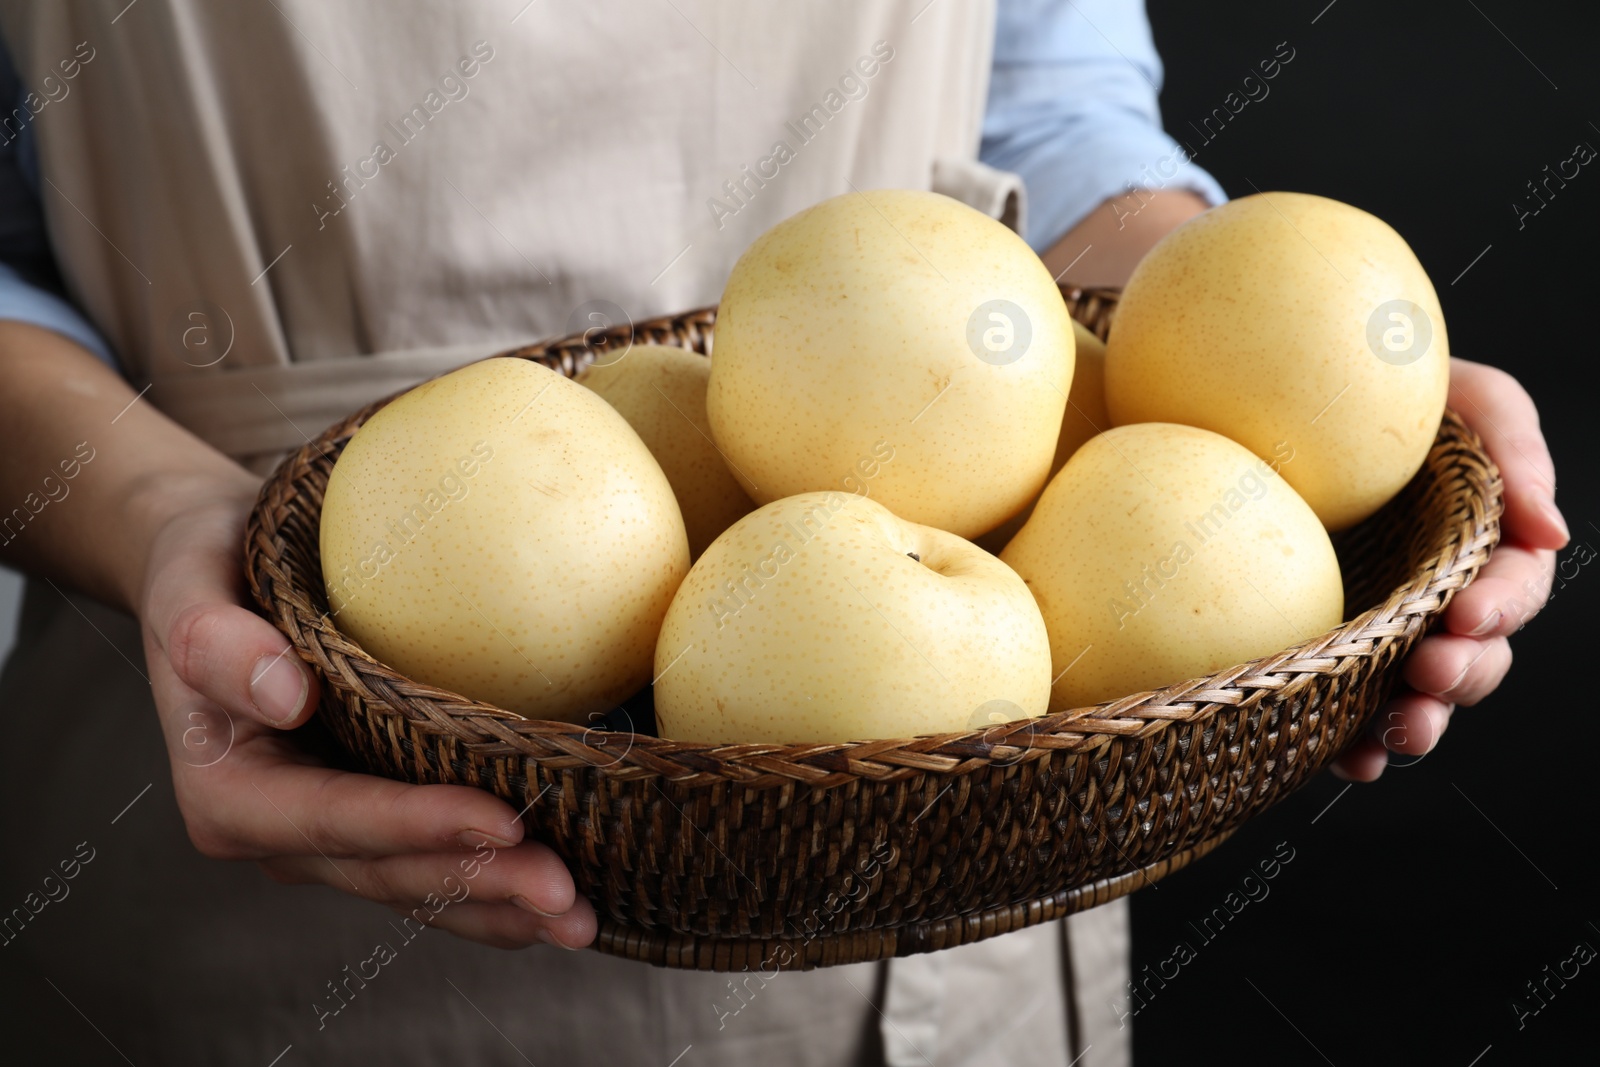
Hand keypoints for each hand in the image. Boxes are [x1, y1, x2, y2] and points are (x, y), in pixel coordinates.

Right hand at [139, 482, 595, 948]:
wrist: (215, 574)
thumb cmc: (208, 569)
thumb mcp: (191, 586)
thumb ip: (217, 643)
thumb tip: (286, 696)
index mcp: (230, 793)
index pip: (337, 818)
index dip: (420, 827)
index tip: (504, 823)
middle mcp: (278, 834)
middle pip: (392, 870)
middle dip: (483, 885)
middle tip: (570, 900)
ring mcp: (327, 839)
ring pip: (421, 886)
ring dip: (502, 907)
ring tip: (581, 920)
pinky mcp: (369, 826)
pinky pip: (434, 868)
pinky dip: (494, 890)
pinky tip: (558, 901)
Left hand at [1333, 358, 1568, 780]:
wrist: (1281, 397)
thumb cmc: (1390, 392)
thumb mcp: (1463, 396)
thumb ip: (1515, 452)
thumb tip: (1554, 532)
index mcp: (1482, 546)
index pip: (1510, 592)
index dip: (1498, 610)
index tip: (1465, 616)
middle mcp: (1438, 599)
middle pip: (1475, 658)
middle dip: (1460, 677)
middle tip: (1429, 674)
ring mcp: (1383, 630)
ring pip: (1418, 697)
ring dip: (1418, 722)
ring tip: (1396, 734)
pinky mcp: (1327, 650)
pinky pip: (1344, 712)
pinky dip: (1353, 745)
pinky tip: (1348, 761)